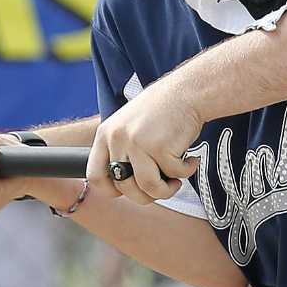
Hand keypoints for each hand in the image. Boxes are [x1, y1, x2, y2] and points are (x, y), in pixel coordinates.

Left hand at [91, 83, 200, 202]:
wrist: (187, 91)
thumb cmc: (162, 110)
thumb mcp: (129, 126)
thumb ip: (121, 152)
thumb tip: (123, 186)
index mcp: (105, 134)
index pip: (95, 175)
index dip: (112, 190)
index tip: (131, 189)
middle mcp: (117, 138)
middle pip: (124, 187)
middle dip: (146, 195)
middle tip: (161, 186)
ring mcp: (137, 143)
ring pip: (148, 188)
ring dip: (166, 190)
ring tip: (176, 180)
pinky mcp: (160, 147)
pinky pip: (174, 175)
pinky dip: (186, 171)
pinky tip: (190, 160)